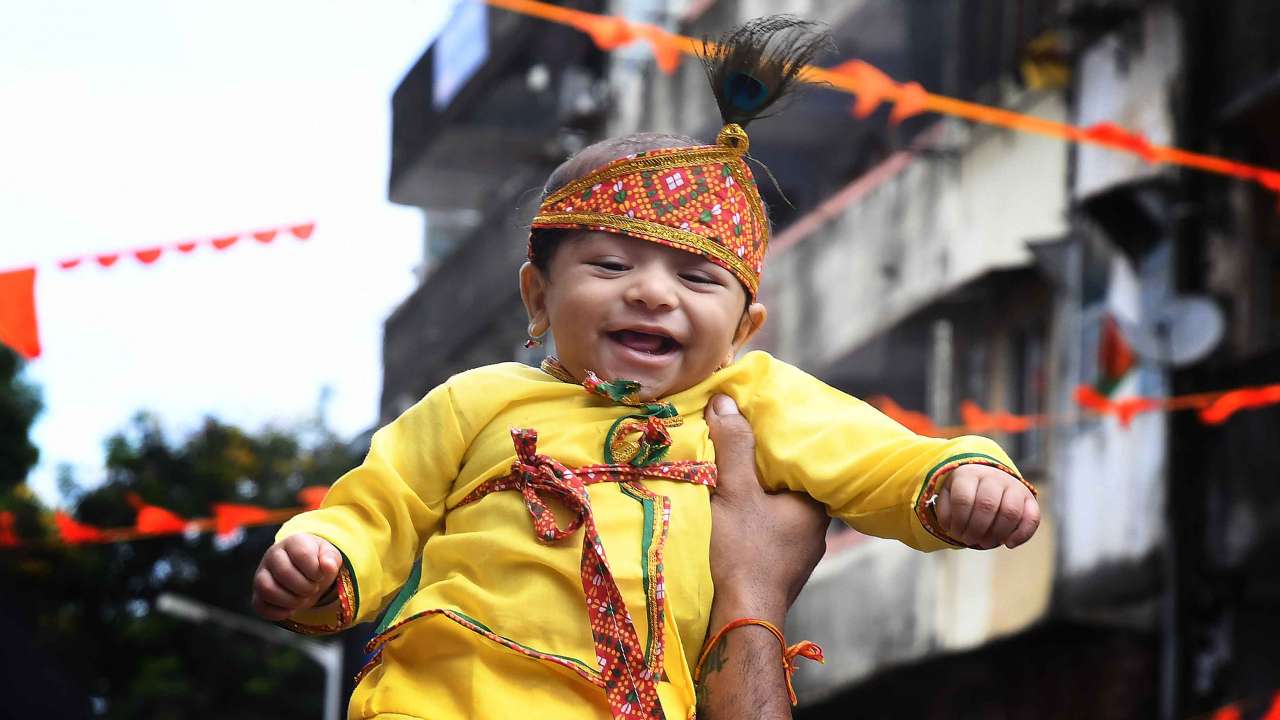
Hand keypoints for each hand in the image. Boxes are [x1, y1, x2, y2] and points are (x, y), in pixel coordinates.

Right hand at [251, 533, 342, 620]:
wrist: (306, 571)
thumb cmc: (317, 562)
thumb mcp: (329, 556)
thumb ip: (330, 559)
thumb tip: (328, 566)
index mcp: (292, 542)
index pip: (301, 555)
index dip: (315, 570)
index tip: (320, 575)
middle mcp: (272, 555)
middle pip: (283, 573)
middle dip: (305, 587)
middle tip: (313, 588)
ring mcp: (261, 574)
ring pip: (267, 589)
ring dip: (291, 600)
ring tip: (303, 598)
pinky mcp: (257, 594)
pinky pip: (261, 607)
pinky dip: (280, 612)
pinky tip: (292, 608)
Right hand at [700, 394, 829, 719]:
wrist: (739, 620)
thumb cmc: (743, 552)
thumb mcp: (735, 490)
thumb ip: (733, 445)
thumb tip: (725, 400)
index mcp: (813, 507)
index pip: (802, 464)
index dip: (778, 448)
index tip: (756, 434)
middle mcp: (816, 532)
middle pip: (787, 490)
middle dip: (763, 475)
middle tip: (737, 457)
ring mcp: (799, 557)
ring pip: (777, 516)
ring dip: (756, 504)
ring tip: (730, 487)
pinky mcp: (781, 575)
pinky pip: (769, 539)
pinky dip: (752, 528)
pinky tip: (732, 525)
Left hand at [934, 464, 1039, 548]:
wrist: (988, 478)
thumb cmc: (964, 492)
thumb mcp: (948, 495)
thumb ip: (946, 511)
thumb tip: (950, 527)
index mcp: (969, 474)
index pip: (963, 499)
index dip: (959, 522)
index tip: (956, 533)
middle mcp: (993, 477)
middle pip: (987, 505)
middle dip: (976, 530)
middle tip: (970, 540)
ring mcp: (1014, 486)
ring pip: (1010, 511)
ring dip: (996, 534)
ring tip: (985, 543)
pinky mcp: (1029, 498)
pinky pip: (1033, 517)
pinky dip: (1022, 535)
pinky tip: (1008, 544)